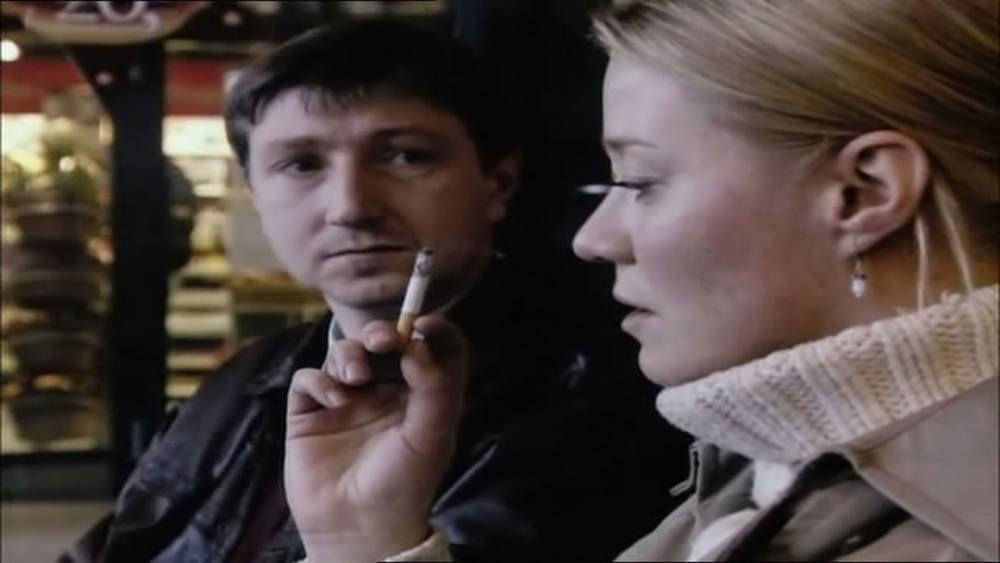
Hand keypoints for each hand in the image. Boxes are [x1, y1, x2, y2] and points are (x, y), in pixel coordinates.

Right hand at [284, 316, 467, 562]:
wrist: (359, 528)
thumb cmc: (404, 484)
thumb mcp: (431, 436)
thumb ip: (433, 387)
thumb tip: (417, 343)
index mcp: (421, 396)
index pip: (430, 349)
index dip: (431, 330)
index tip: (423, 323)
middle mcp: (384, 392)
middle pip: (382, 343)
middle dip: (381, 333)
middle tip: (382, 340)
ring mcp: (346, 401)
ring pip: (344, 354)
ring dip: (349, 355)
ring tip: (355, 377)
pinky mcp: (310, 414)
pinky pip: (308, 379)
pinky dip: (320, 380)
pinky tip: (334, 400)